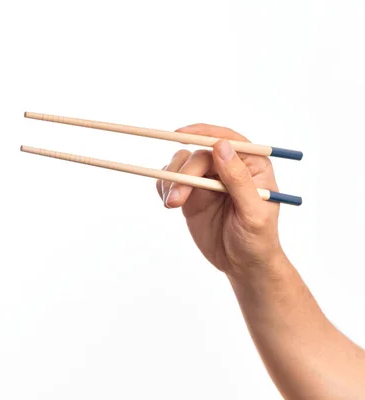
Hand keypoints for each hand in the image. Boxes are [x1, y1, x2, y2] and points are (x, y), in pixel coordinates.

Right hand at [155, 124, 283, 277]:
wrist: (242, 265)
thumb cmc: (257, 239)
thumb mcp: (253, 211)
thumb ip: (238, 179)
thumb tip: (221, 146)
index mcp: (251, 165)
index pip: (226, 139)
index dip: (202, 132)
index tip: (180, 134)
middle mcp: (227, 168)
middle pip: (198, 154)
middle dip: (183, 173)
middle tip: (177, 199)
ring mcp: (207, 181)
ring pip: (180, 165)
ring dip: (170, 180)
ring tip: (171, 204)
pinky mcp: (191, 195)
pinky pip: (170, 181)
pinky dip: (164, 187)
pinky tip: (168, 202)